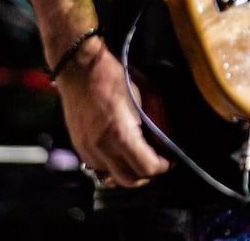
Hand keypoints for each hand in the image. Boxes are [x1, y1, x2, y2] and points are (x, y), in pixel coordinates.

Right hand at [56, 42, 172, 188]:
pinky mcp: (79, 147)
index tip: (171, 160)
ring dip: (130, 171)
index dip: (164, 166)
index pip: (147, 167)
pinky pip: (99, 168)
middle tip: (159, 162)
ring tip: (141, 157)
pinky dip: (113, 166)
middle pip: (130, 180)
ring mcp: (87, 150)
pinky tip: (121, 152)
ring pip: (113, 177)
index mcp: (121, 134)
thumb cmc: (114, 76)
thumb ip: (158, 122)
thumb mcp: (146, 95)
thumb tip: (168, 142)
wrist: (79, 69)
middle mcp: (101, 147)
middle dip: (148, 175)